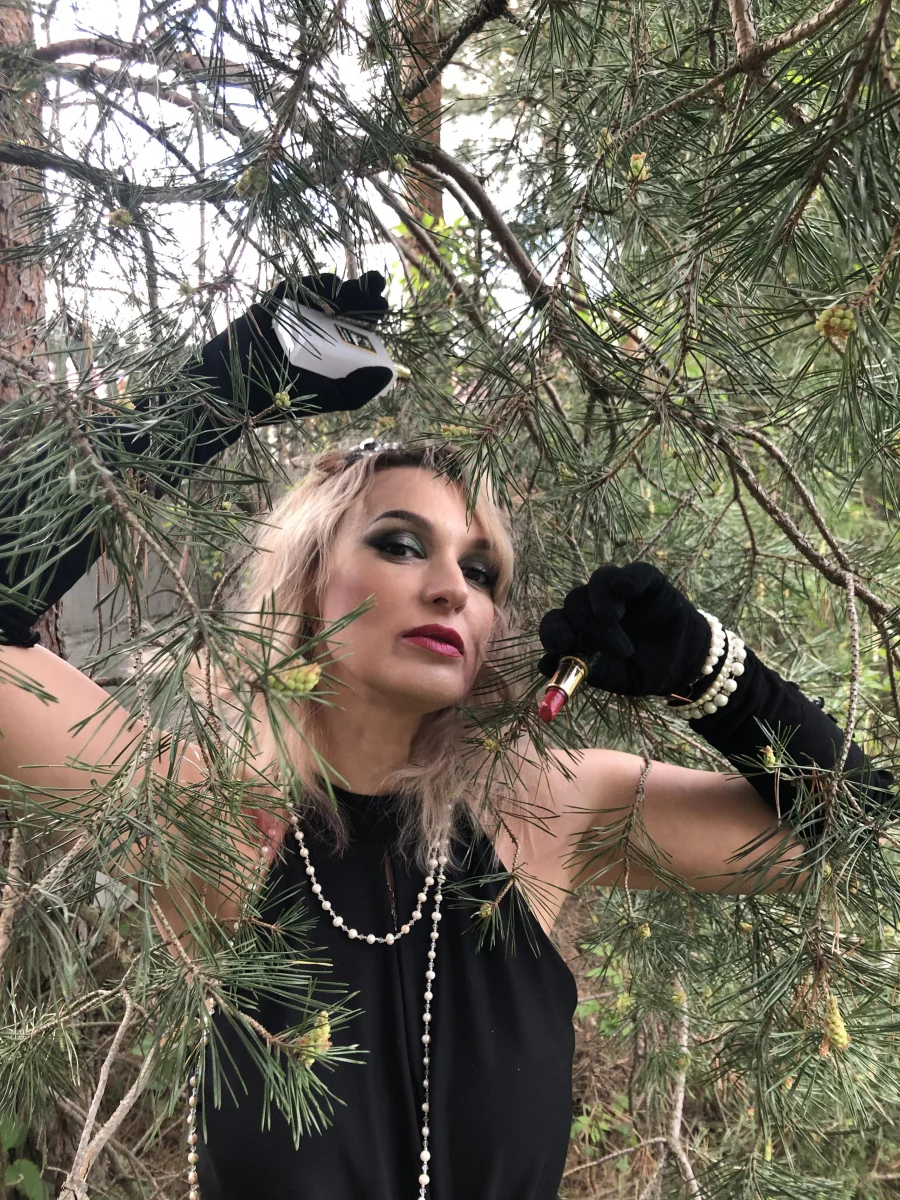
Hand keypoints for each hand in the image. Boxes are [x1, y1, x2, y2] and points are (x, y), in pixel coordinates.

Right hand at [195, 270, 395, 424]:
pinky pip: (295, 289)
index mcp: (331, 346)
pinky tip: (329, 285)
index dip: (370, 312)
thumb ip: (358, 390)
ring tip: (358, 286)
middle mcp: (316, 327)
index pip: (356, 324)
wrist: (233, 391)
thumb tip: (387, 373)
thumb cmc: (280, 398)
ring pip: (322, 294)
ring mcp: (294, 314)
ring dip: (342, 286)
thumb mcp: (328, 398)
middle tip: (376, 283)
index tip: (383, 306)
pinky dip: (311, 285)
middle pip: (344, 304)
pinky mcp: (273, 304)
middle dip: (361, 291)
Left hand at [537, 562, 712, 697]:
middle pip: (574, 602)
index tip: (562, 645)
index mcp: (581, 631)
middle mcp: (595, 607)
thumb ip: (593, 672)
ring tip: (615, 620)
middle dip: (589, 626)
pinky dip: (628, 578)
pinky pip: (633, 572)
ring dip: (602, 601)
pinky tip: (627, 589)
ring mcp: (619, 592)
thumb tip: (546, 666)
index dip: (553, 631)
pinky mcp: (645, 580)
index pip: (555, 624)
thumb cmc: (646, 669)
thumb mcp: (620, 678)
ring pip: (597, 581)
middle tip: (617, 649)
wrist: (685, 663)